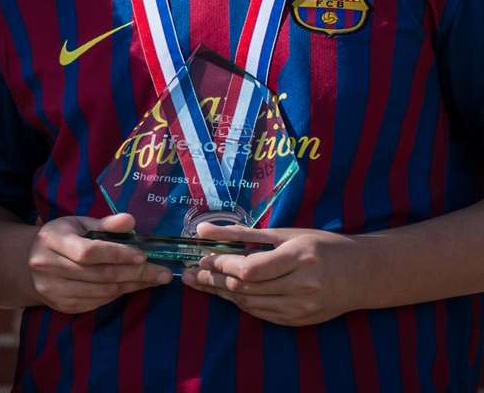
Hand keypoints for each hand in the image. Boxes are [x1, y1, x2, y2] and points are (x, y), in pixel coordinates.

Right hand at [26, 213, 171, 313]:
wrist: (27, 263)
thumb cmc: (60, 238)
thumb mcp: (78, 223)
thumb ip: (105, 224)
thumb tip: (130, 220)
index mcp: (52, 240)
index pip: (88, 252)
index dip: (117, 254)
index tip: (144, 255)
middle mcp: (48, 266)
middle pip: (99, 274)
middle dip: (135, 273)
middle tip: (163, 273)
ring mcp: (53, 289)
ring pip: (101, 292)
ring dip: (131, 286)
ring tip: (153, 279)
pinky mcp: (61, 305)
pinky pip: (97, 303)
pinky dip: (118, 295)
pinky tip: (132, 286)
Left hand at [181, 224, 368, 325]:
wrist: (362, 274)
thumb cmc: (322, 246)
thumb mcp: (284, 233)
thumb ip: (241, 234)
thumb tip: (202, 231)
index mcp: (300, 258)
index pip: (250, 269)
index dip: (221, 265)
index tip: (201, 257)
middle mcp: (303, 286)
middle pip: (246, 288)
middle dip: (213, 280)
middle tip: (189, 274)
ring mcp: (303, 307)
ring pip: (250, 304)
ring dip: (223, 293)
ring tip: (202, 282)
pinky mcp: (301, 320)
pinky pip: (262, 314)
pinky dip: (242, 302)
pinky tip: (228, 292)